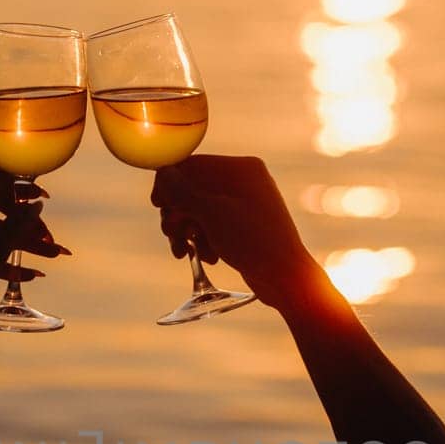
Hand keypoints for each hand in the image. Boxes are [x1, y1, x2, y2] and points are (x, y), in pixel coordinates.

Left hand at [0, 170, 70, 313]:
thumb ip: (22, 222)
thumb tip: (38, 204)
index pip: (2, 178)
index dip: (27, 187)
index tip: (45, 197)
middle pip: (1, 204)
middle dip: (28, 224)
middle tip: (49, 236)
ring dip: (21, 242)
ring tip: (50, 256)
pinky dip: (1, 253)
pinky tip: (26, 274)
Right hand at [151, 155, 316, 308]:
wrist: (285, 277)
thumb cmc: (252, 241)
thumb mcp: (211, 214)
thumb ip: (182, 192)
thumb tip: (163, 173)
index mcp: (240, 169)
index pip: (192, 166)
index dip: (170, 185)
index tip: (158, 206)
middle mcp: (244, 181)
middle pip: (193, 190)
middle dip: (178, 214)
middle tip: (172, 235)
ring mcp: (245, 204)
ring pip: (200, 210)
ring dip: (188, 231)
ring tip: (184, 252)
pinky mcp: (244, 226)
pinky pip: (213, 225)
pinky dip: (204, 239)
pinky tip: (207, 258)